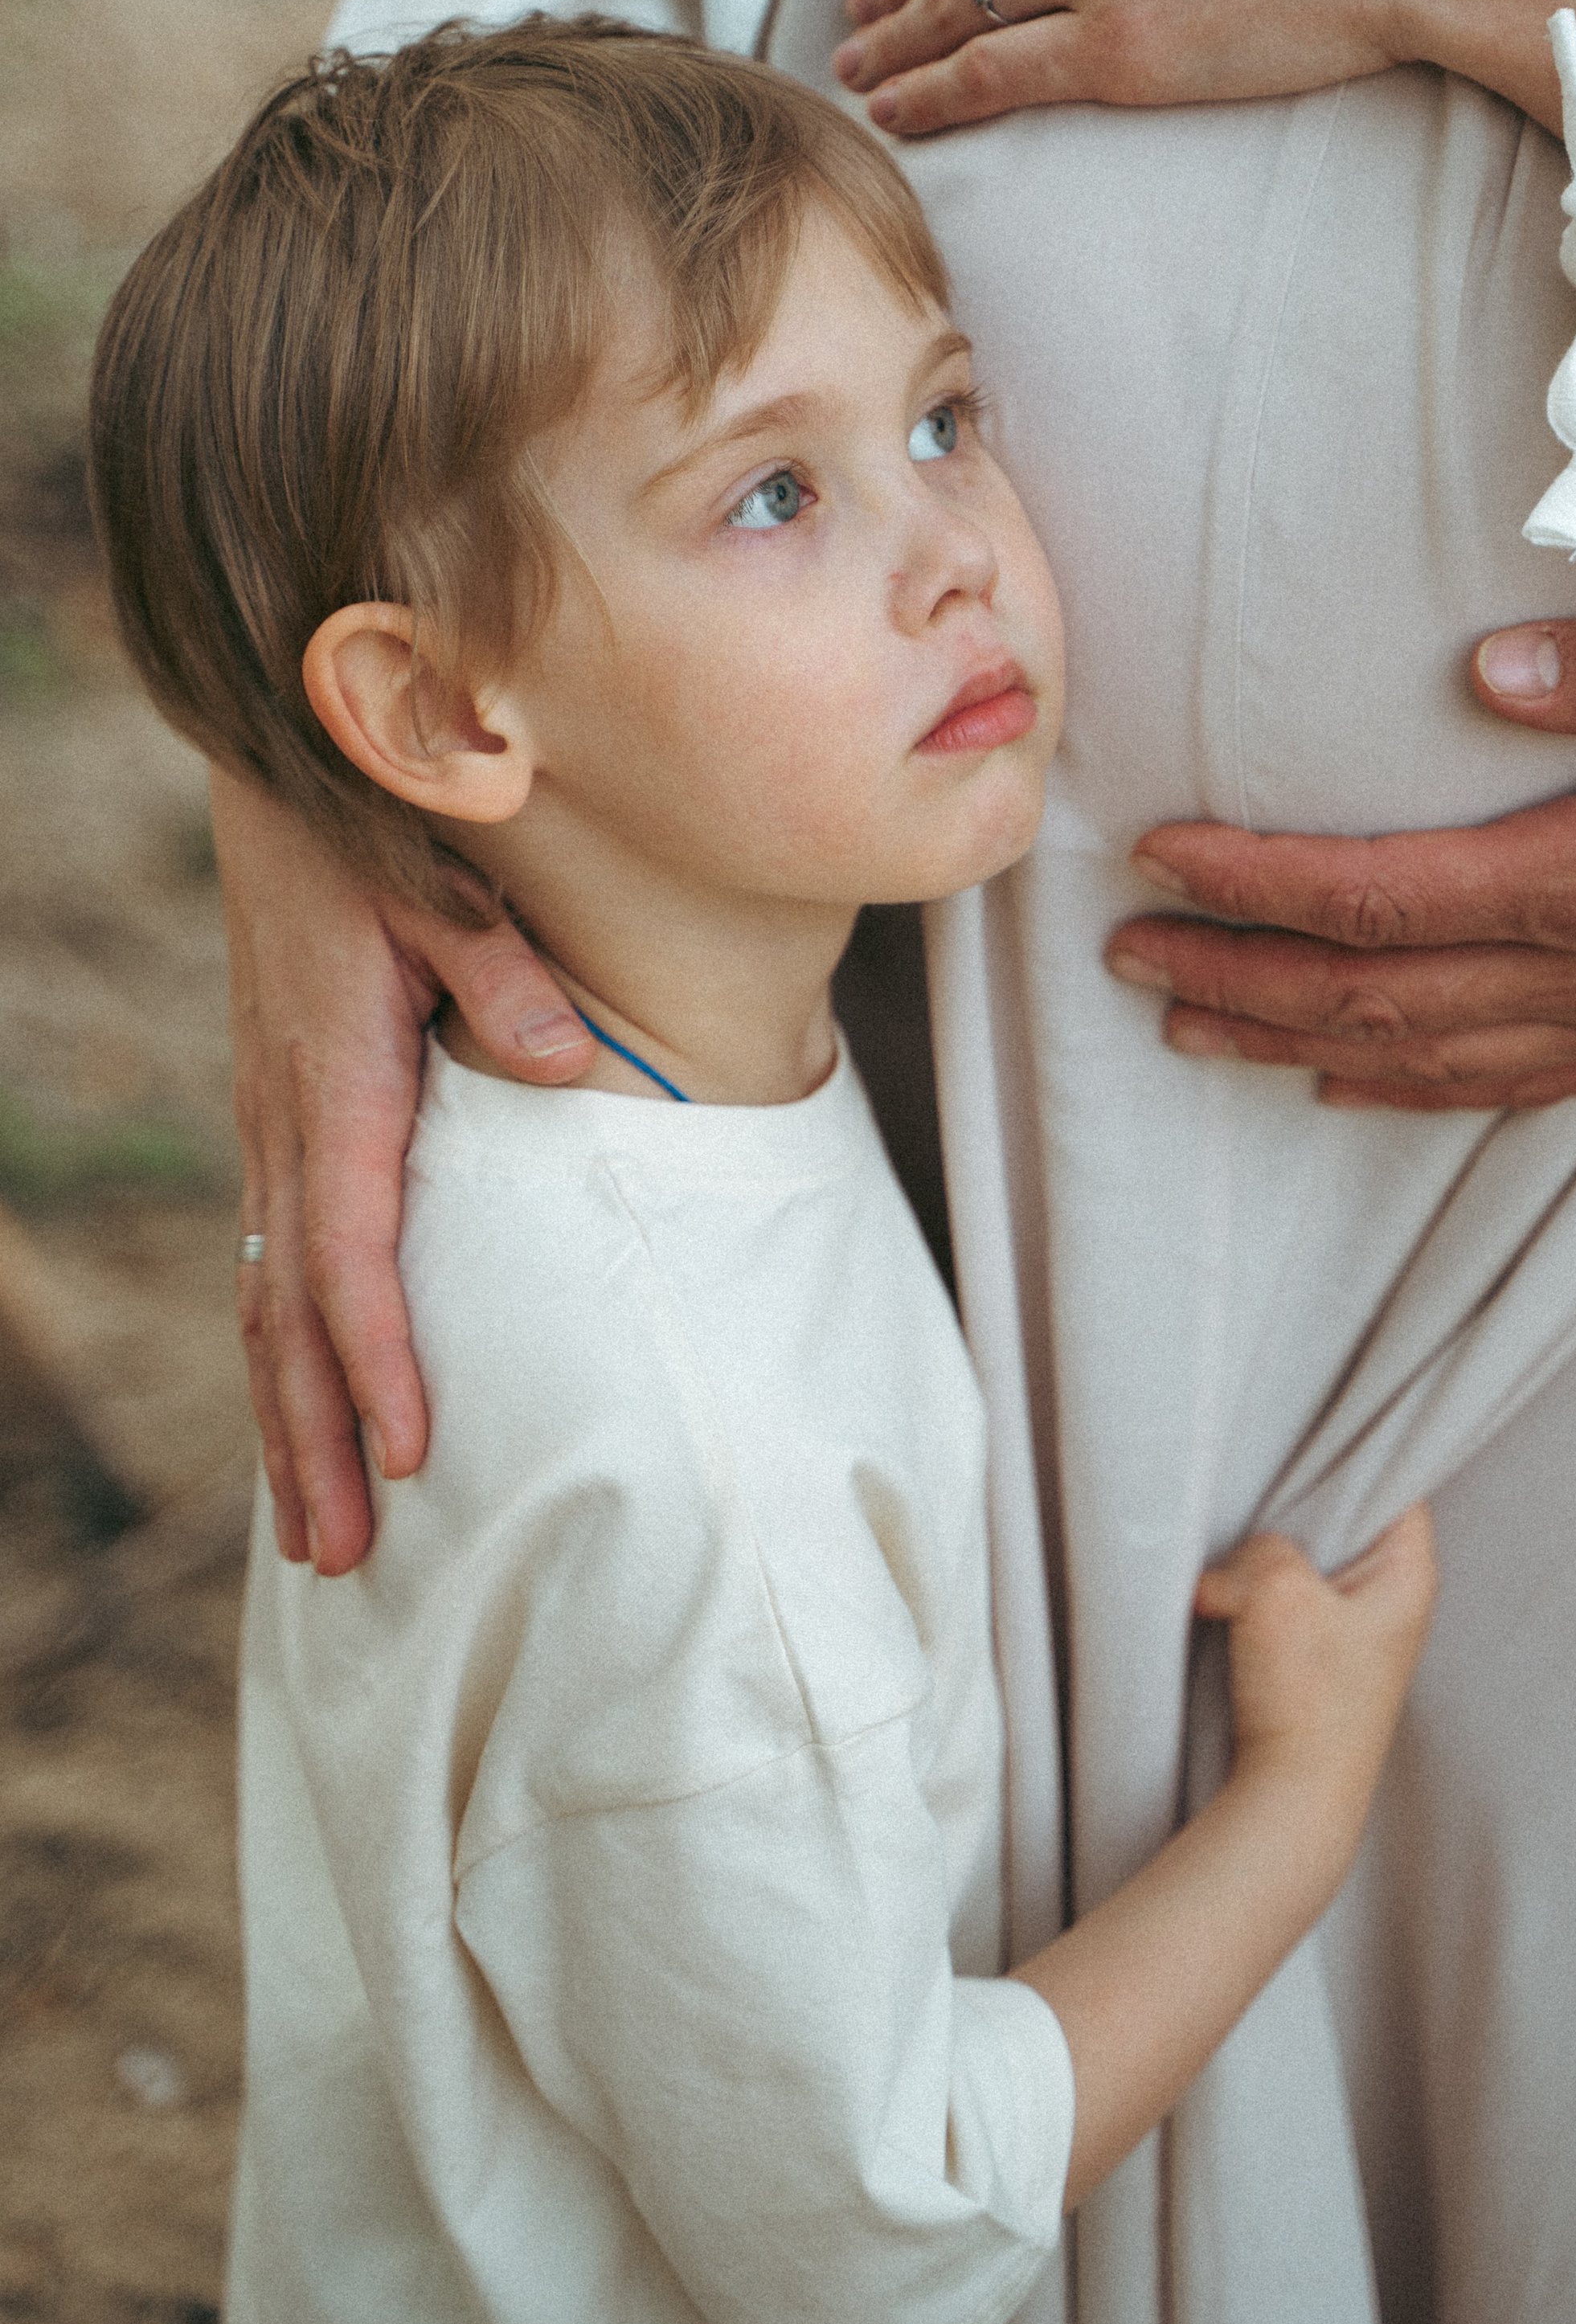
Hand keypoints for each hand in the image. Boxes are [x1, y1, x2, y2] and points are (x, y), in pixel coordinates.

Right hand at [216, 770, 593, 1571]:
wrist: (283, 767)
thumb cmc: (374, 820)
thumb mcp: (440, 874)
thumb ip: (500, 968)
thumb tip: (558, 1063)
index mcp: (337, 1076)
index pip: (350, 1251)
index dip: (378, 1357)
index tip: (409, 1450)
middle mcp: (290, 1117)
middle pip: (293, 1314)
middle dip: (317, 1439)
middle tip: (346, 1556)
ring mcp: (275, 1122)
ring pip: (269, 1303)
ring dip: (289, 1422)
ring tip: (316, 1537)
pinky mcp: (281, 1115)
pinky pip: (272, 1260)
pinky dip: (284, 1354)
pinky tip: (301, 1416)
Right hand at [1015, 1501, 1433, 2207]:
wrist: (1290, 1804)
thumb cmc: (1306, 1703)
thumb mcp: (1276, 1592)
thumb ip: (1257, 1549)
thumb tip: (1226, 1571)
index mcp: (1407, 1571)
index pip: (1396, 1476)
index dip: (1355, 1444)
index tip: (1308, 1418)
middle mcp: (1391, 1597)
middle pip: (1343, 1514)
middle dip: (1295, 1500)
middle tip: (1252, 1478)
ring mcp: (1354, 1631)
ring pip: (1306, 1558)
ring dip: (1268, 1552)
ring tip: (1233, 1537)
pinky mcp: (1315, 1660)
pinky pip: (1285, 1597)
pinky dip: (1256, 1589)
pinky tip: (1223, 1588)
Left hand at [1105, 622, 1575, 1112]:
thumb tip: (1482, 669)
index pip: (1379, 898)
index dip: (1258, 885)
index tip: (1164, 859)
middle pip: (1367, 997)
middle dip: (1234, 979)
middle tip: (1125, 960)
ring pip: (1416, 1058)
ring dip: (1288, 1047)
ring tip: (1189, 1029)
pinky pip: (1498, 1086)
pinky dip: (1400, 1088)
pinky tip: (1340, 1082)